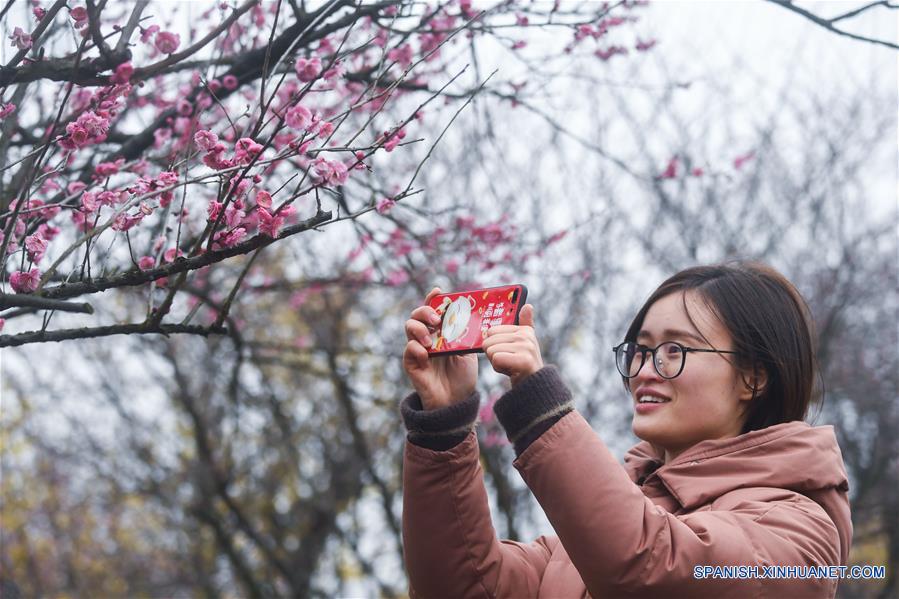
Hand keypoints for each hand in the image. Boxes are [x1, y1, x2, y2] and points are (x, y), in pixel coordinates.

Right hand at [403, 286, 477, 409]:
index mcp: (440, 332)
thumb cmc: (462, 376)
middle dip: (425, 312)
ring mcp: (417, 350)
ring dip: (419, 329)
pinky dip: (415, 349)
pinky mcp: (412, 364)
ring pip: (409, 328)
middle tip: (437, 320)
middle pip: (417, 314)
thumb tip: (479, 318)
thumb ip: (468, 335)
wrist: (457, 402)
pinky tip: (425, 354)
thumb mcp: (469, 352)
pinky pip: (408, 351)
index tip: (438, 292)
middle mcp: (427, 337)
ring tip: (430, 340)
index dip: (433, 299)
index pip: (433, 310)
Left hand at [483, 304, 542, 386]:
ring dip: (496, 362)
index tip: (508, 352)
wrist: (532, 387)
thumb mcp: (523, 343)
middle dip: (493, 355)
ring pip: (491, 351)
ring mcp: (527, 348)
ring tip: (510, 366)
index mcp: (525, 330)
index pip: (491, 331)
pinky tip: (510, 371)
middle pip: (489, 341)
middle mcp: (527, 336)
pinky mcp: (524, 361)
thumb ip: (525, 324)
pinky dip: (499, 368)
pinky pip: (496, 359)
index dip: (494, 345)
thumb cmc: (522, 365)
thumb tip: (528, 305)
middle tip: (508, 361)